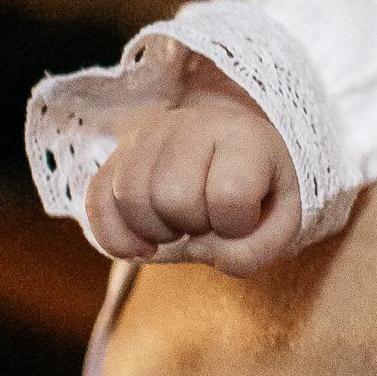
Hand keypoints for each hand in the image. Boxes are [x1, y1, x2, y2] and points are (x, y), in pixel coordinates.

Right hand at [85, 54, 301, 271]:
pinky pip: (95, 203)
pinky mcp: (115, 157)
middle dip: (192, 225)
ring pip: (128, 197)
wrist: (231, 153)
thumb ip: (254, 250)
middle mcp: (190, 125)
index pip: (229, 193)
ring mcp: (147, 137)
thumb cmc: (259, 192)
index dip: (235, 223)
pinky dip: (115, 237)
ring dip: (156, 230)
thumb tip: (198, 250)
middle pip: (171, 195)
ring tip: (180, 223)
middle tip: (207, 220)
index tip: (242, 216)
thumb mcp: (281, 221)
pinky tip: (142, 245)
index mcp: (243, 136)